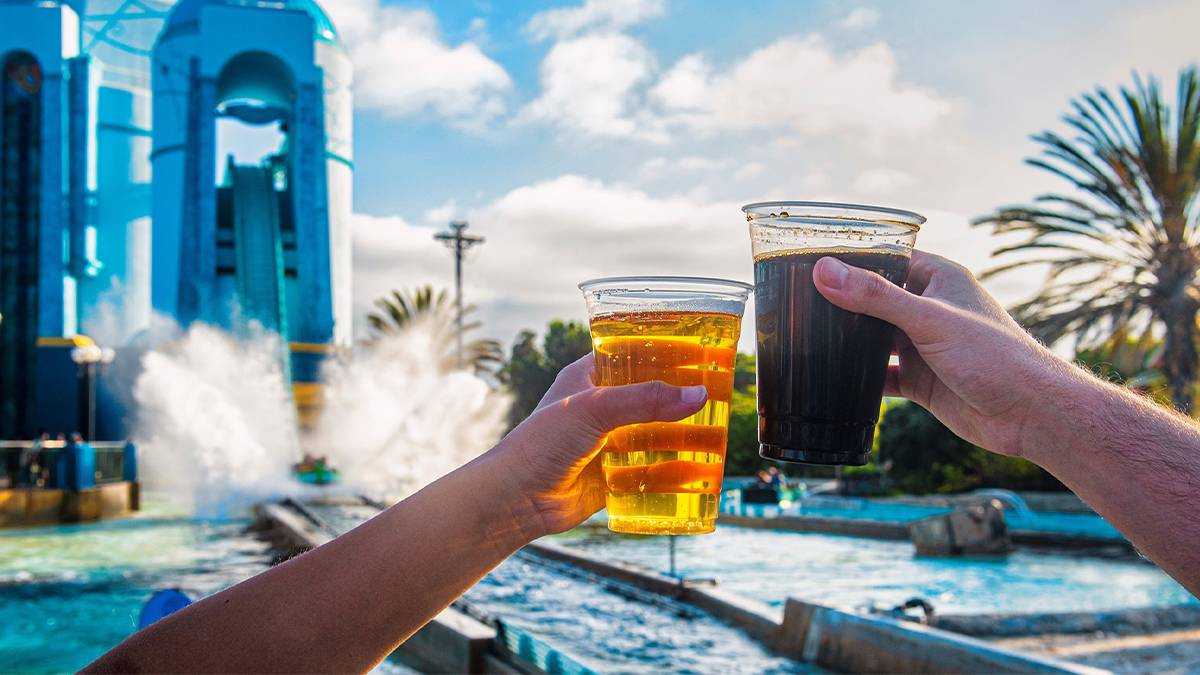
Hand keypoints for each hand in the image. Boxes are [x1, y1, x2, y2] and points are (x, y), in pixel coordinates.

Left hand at [487, 355, 707, 536]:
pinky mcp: (612, 477)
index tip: (701, 352)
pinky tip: (699, 473)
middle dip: (682, 398)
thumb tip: (697, 396)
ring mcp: (607, 443)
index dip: (667, 352)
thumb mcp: (594, 408)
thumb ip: (645, 400)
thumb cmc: (541, 443)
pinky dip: (674, 473)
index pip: (634, 354)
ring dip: (683, 437)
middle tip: (717, 396)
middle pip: (651, 397)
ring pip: (655, 435)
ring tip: (717, 437)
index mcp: (589, 377)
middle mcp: (600, 408)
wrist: (516, 499)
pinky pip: (650, 473)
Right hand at [812, 250, 1072, 457]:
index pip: (885, 257)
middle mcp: (928, 308)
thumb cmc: (995, 356)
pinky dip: (858, 378)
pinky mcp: (920, 380)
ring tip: (804, 340)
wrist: (1031, 415)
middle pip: (874, 299)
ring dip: (847, 342)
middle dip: (841, 303)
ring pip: (873, 339)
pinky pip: (880, 376)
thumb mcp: (929, 320)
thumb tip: (825, 271)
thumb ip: (876, 296)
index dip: (850, 259)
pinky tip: (831, 381)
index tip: (808, 263)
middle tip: (796, 305)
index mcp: (938, 279)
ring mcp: (923, 345)